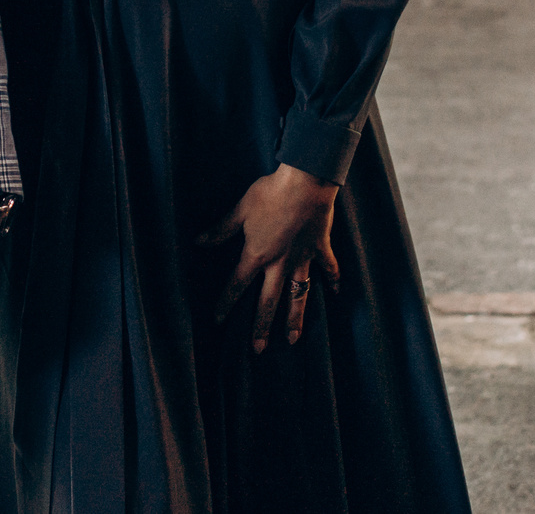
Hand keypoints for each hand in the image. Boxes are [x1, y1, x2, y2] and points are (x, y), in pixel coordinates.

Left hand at [197, 164, 340, 353]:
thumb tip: (199, 242)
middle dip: (261, 326)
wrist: (305, 185)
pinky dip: (333, 279)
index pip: (236, 284)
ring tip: (292, 340)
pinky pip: (328, 268)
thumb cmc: (269, 194)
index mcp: (257, 254)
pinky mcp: (320, 248)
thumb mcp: (240, 210)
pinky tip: (336, 293)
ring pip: (298, 295)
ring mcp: (302, 258)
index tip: (218, 321)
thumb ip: (221, 230)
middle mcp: (279, 263)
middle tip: (257, 349)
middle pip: (268, 300)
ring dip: (294, 318)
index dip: (225, 302)